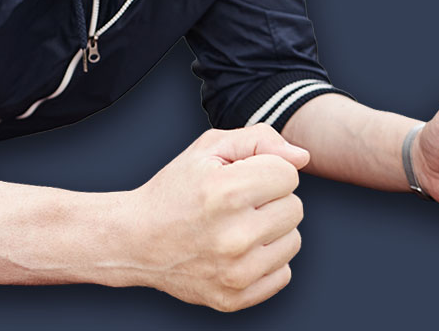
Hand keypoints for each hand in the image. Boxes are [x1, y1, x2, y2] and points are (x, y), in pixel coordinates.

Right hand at [127, 125, 308, 311]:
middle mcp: (234, 235)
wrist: (136, 239)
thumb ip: (258, 140)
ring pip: (293, 241)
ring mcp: (236, 272)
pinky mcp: (235, 298)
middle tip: (236, 203)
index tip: (241, 177)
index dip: (266, 170)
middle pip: (295, 207)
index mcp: (226, 192)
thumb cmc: (174, 190)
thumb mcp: (207, 148)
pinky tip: (238, 251)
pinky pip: (283, 274)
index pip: (289, 174)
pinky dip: (265, 260)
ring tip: (237, 226)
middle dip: (270, 199)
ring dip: (271, 230)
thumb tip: (302, 157)